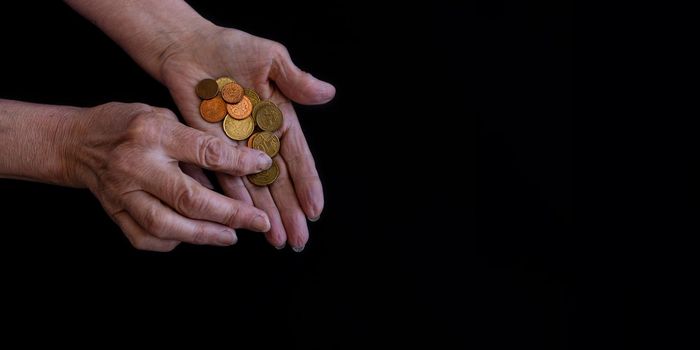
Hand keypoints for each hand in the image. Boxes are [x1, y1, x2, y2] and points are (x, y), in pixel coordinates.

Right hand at [69, 102, 273, 250]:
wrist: (77, 142)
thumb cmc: (128, 124)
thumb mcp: (164, 116)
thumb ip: (195, 142)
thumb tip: (235, 168)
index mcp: (153, 132)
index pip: (205, 152)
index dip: (238, 163)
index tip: (263, 167)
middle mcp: (137, 165)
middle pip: (190, 198)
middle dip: (230, 214)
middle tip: (259, 222)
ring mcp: (123, 193)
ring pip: (168, 225)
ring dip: (205, 235)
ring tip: (231, 236)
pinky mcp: (115, 213)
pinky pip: (146, 238)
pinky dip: (173, 241)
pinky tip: (193, 235)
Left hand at [159, 25, 335, 250]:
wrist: (190, 47)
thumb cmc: (233, 49)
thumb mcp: (271, 59)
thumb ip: (296, 80)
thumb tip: (328, 93)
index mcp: (280, 119)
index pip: (298, 158)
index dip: (307, 184)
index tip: (315, 209)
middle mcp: (260, 138)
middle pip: (279, 181)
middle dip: (290, 211)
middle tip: (299, 239)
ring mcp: (236, 146)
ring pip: (255, 186)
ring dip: (267, 214)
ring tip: (279, 240)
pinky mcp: (210, 147)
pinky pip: (224, 176)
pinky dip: (235, 198)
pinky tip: (245, 219)